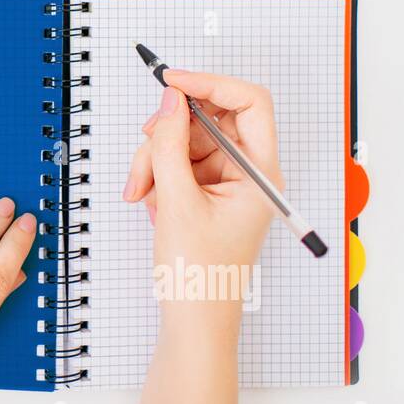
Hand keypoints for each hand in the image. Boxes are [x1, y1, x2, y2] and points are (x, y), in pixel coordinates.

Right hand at [123, 71, 281, 291]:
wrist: (193, 320)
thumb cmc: (200, 274)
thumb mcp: (176, 201)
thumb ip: (170, 144)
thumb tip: (170, 100)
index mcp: (261, 172)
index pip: (249, 102)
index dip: (211, 83)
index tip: (172, 82)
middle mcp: (249, 171)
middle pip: (209, 120)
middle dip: (169, 133)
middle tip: (145, 153)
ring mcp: (227, 181)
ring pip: (185, 141)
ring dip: (155, 161)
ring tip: (141, 195)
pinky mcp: (206, 192)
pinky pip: (178, 164)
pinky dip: (157, 177)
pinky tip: (151, 204)